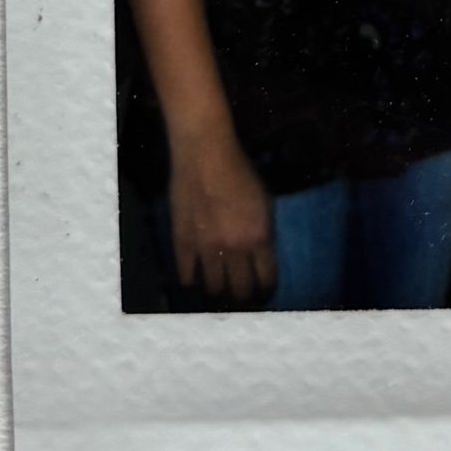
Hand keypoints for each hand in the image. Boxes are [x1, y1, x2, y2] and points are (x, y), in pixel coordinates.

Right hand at [167, 124, 275, 303]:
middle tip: (242, 293)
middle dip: (244, 295)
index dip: (266, 288)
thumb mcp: (264, 202)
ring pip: (214, 288)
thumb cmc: (240, 171)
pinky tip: (195, 278)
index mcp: (259, 237)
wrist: (206, 155)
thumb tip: (262, 254)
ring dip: (219, 291)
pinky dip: (192, 280)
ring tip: (219, 290)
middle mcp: (235, 249)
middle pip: (241, 290)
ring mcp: (207, 248)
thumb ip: (263, 232)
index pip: (266, 279)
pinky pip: (186, 275)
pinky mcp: (183, 243)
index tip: (263, 291)